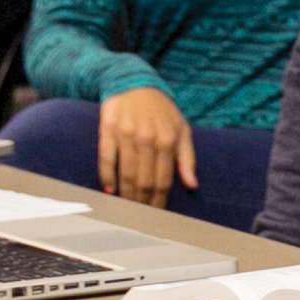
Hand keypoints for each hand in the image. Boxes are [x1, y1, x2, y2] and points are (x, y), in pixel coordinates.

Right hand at [98, 85, 198, 207]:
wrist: (133, 83)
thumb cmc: (161, 110)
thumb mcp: (181, 129)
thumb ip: (187, 157)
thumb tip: (192, 184)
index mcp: (168, 140)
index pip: (164, 179)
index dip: (160, 200)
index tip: (157, 214)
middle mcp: (148, 138)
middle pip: (145, 180)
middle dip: (143, 202)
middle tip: (140, 217)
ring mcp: (127, 133)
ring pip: (127, 173)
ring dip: (126, 194)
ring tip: (126, 207)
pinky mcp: (108, 128)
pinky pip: (106, 158)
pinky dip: (107, 176)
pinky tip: (109, 190)